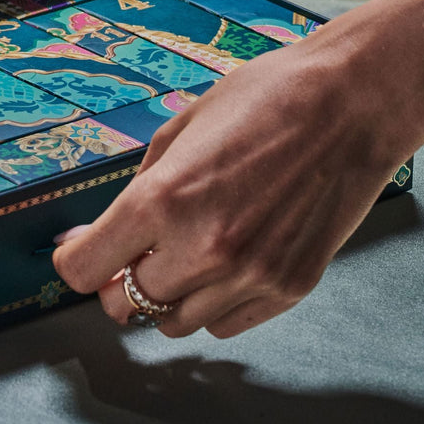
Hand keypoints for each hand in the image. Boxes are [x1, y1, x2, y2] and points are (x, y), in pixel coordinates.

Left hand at [50, 0, 423, 336]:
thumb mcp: (178, 130)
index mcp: (162, 200)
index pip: (84, 269)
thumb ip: (139, 188)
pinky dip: (212, 304)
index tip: (78, 249)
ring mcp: (248, 276)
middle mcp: (201, 248)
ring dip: (165, 297)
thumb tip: (104, 231)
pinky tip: (220, 265)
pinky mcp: (288, 289)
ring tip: (179, 256)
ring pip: (175, 324)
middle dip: (115, 281)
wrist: (349, 105)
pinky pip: (226, 324)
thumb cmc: (264, 100)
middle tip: (126, 256)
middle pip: (125, 305)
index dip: (74, 259)